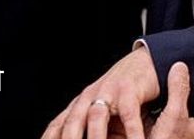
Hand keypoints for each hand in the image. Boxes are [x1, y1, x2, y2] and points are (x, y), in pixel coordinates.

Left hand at [42, 46, 160, 138]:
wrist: (144, 62)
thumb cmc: (121, 95)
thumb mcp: (104, 114)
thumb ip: (92, 130)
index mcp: (79, 104)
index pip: (58, 125)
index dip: (49, 138)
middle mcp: (89, 97)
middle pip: (72, 123)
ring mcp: (108, 92)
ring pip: (96, 118)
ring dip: (95, 138)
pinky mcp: (128, 91)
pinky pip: (128, 115)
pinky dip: (132, 133)